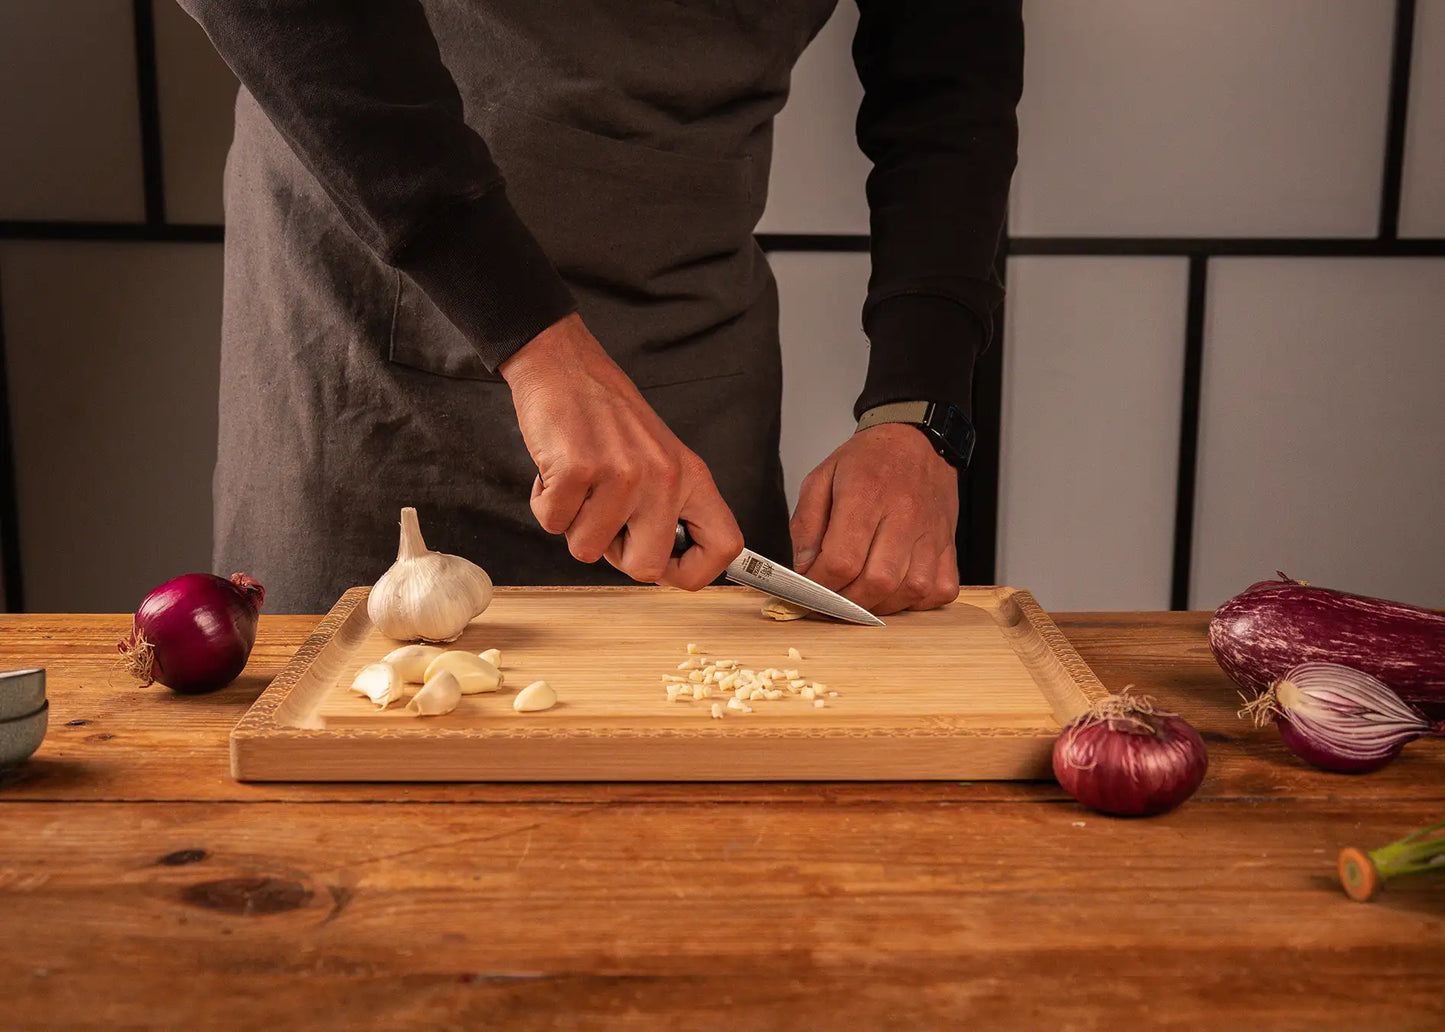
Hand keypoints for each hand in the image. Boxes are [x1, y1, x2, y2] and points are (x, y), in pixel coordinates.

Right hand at [500, 314, 743, 589]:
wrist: (565, 366)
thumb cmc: (608, 417)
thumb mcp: (660, 457)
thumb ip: (669, 507)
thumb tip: (660, 565)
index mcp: (691, 477)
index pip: (725, 546)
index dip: (693, 572)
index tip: (664, 566)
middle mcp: (663, 477)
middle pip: (646, 568)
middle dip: (615, 555)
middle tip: (603, 518)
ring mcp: (620, 473)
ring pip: (588, 549)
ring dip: (573, 524)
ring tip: (578, 484)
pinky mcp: (576, 469)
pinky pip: (553, 524)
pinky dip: (544, 504)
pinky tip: (555, 473)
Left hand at [790, 424, 959, 614]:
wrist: (917, 440)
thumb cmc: (869, 460)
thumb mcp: (821, 478)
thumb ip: (806, 524)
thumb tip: (804, 569)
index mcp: (866, 495)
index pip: (842, 560)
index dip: (819, 585)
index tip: (808, 589)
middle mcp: (904, 516)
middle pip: (877, 582)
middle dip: (846, 602)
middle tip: (831, 598)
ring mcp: (932, 533)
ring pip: (910, 591)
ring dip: (879, 605)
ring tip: (859, 595)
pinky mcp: (949, 546)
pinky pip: (940, 591)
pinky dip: (916, 601)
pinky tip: (895, 590)